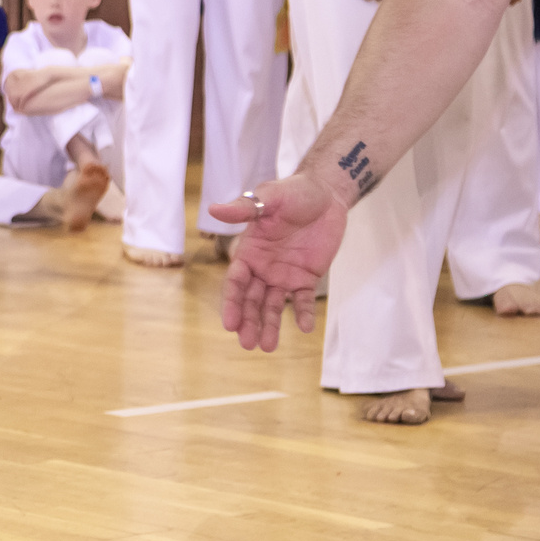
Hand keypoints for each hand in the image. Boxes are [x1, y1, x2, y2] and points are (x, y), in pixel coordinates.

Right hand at [216, 172, 346, 347]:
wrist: (326, 195)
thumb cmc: (292, 193)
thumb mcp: (268, 198)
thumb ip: (243, 209)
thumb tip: (213, 208)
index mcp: (248, 251)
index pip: (236, 282)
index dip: (232, 303)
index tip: (230, 324)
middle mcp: (263, 267)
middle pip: (252, 300)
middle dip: (249, 321)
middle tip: (248, 344)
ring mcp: (284, 274)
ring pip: (273, 305)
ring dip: (269, 325)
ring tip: (268, 347)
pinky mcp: (306, 276)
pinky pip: (302, 299)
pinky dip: (303, 313)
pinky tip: (304, 328)